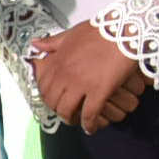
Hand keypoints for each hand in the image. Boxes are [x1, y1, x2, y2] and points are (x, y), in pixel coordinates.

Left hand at [30, 22, 149, 133]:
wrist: (123, 30)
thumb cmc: (100, 31)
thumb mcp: (71, 34)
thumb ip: (52, 42)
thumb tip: (35, 44)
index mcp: (57, 62)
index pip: (43, 86)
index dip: (47, 97)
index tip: (54, 100)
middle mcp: (65, 75)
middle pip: (53, 101)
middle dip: (57, 110)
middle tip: (65, 114)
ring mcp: (80, 84)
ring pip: (67, 110)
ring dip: (70, 119)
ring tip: (76, 122)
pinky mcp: (98, 91)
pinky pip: (89, 113)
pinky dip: (88, 124)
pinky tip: (90, 128)